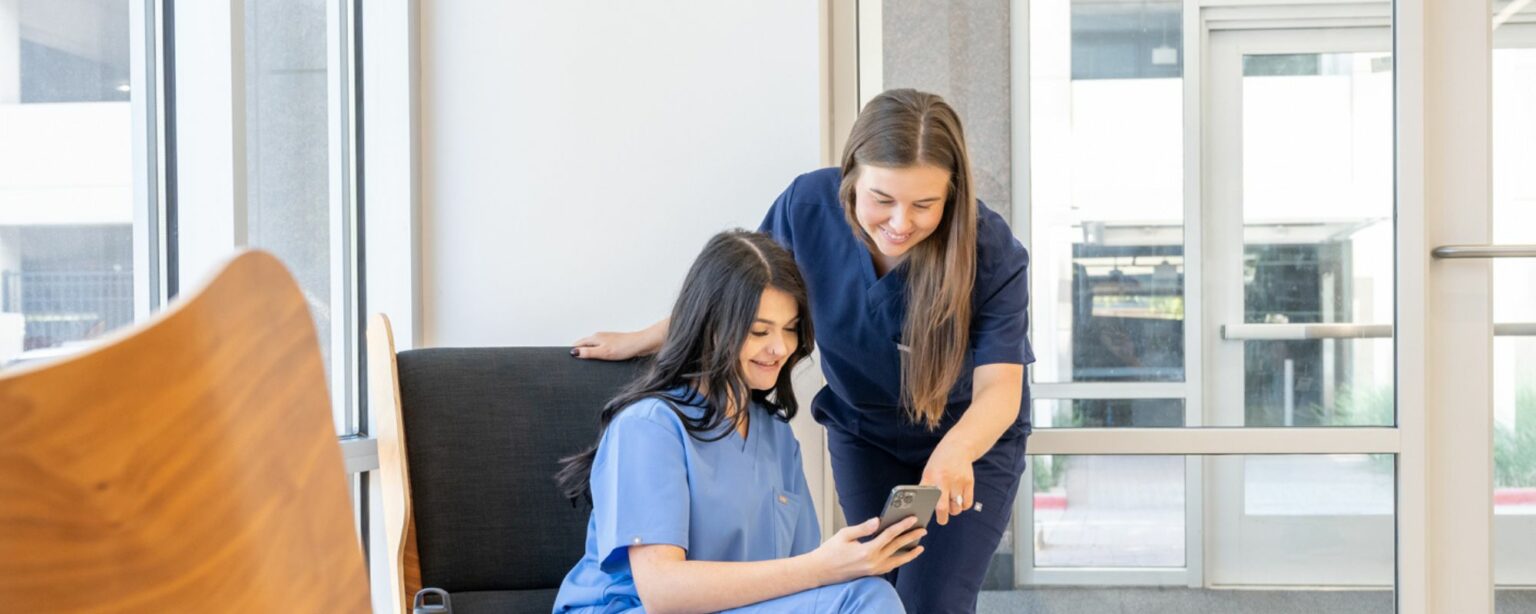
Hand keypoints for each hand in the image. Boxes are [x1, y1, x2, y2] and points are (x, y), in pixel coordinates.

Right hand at [571, 331, 649, 360]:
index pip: (577, 344)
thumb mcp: (604, 352)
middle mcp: (599, 337)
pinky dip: (597, 355)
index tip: (567, 360)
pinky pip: (600, 350)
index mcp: (595, 338)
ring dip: (588, 355)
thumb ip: (589, 352)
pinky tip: (600, 362)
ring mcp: (606, 341)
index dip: (572, 352)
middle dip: (579, 353)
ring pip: (592, 347)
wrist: (642, 344)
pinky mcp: (613, 345)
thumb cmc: (626, 347)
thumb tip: (574, 352)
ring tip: (585, 365)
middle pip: (584, 345)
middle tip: (574, 364)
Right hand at [807, 516, 924, 584]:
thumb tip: (878, 520)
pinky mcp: (871, 574)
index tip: (913, 519)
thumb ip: (863, 528)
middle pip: (897, 547)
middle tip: (923, 530)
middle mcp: (873, 563)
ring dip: (909, 553)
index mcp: (867, 551)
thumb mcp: (844, 534)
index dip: (902, 525)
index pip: (889, 535)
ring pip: (897, 561)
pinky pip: (890, 567)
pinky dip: (899, 560)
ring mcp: (873, 570)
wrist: (820, 571)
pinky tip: (903, 555)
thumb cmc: (830, 551)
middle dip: (911, 537)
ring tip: (919, 546)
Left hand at [922, 441, 975, 525]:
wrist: (958, 447)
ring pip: (956, 508)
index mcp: (930, 477)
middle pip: (942, 508)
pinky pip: (967, 504)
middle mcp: (943, 480)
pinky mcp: (969, 482)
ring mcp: (957, 482)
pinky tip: (959, 501)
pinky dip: (963, 506)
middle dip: (942, 518)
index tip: (925, 516)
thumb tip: (923, 506)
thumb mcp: (928, 471)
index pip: (925, 499)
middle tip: (942, 519)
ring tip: (951, 505)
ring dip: (953, 510)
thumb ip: (926, 487)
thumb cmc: (940, 462)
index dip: (925, 510)